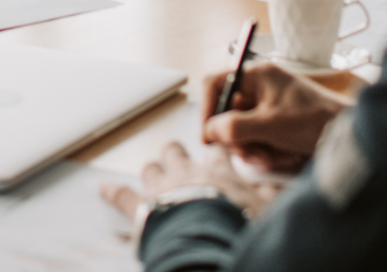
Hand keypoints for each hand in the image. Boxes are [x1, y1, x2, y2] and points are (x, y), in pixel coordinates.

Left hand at [101, 142, 281, 222]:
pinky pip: (122, 195)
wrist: (205, 241)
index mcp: (217, 171)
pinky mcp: (140, 207)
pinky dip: (112, 192)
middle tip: (179, 156)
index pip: (217, 151)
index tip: (215, 146)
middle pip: (178, 151)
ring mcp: (162, 187)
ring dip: (153, 171)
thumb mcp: (264, 209)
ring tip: (154, 172)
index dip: (216, 148)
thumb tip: (284, 187)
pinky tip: (103, 188)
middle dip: (177, 152)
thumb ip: (273, 196)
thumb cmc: (235, 224)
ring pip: (152, 168)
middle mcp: (187, 172)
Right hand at [201, 63, 351, 173]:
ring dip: (255, 151)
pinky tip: (286, 155)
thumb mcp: (269, 125)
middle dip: (239, 139)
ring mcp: (268, 106)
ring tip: (275, 156)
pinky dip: (268, 153)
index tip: (209, 138)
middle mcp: (260, 87)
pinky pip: (258, 141)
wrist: (348, 134)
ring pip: (241, 133)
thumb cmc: (313, 121)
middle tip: (253, 153)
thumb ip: (234, 126)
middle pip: (227, 114)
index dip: (207, 109)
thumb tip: (209, 131)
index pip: (216, 83)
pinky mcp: (276, 124)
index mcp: (257, 75)